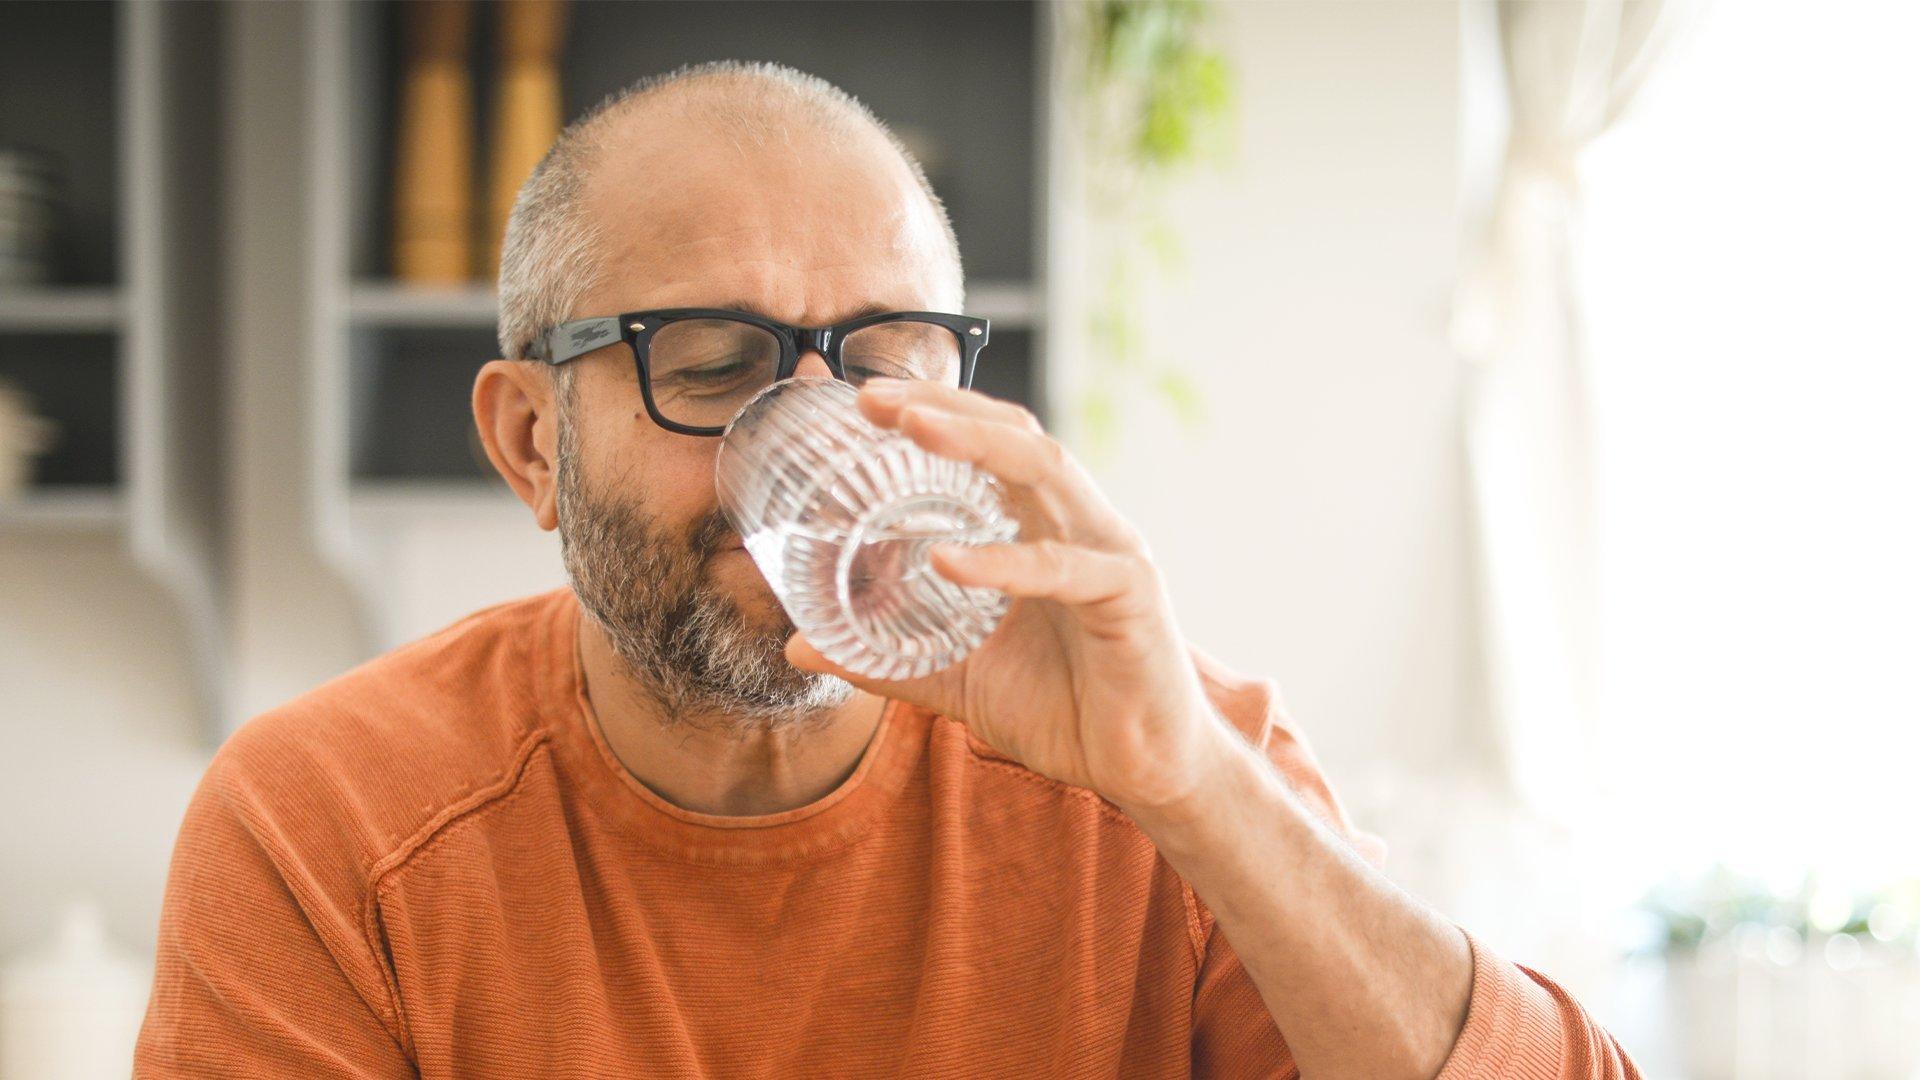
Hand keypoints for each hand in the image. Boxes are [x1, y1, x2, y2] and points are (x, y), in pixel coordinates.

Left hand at [783, 377, 1231, 815]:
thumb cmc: (1064, 709)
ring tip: (911, 428)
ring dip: (976, 441)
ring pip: (1045, 469)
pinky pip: (1066, 567)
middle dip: (942, 405)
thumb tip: (797, 646)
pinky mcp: (1132, 598)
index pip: (985, 445)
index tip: (852, 397)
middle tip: (870, 397)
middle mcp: (1077, 523)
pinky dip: (1004, 561)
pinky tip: (948, 559)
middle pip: (1013, 433)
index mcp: (1040, 527)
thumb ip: (884, 660)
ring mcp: (1110, 552)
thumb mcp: (956, 680)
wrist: (1142, 770)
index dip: (927, 411)